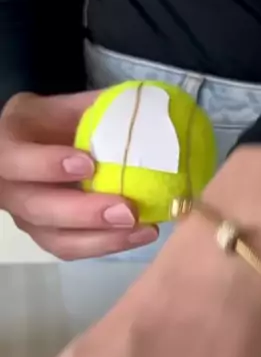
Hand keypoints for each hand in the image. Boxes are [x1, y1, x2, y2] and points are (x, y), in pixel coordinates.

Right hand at [0, 92, 158, 258]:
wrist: (46, 145)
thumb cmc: (59, 122)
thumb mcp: (69, 106)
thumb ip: (98, 108)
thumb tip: (149, 113)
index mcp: (8, 144)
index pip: (14, 159)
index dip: (46, 165)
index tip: (88, 163)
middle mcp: (9, 186)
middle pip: (37, 208)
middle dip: (83, 212)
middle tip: (127, 210)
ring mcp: (27, 216)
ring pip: (56, 238)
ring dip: (102, 238)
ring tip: (142, 228)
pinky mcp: (47, 236)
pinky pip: (73, 249)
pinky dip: (108, 244)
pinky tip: (140, 234)